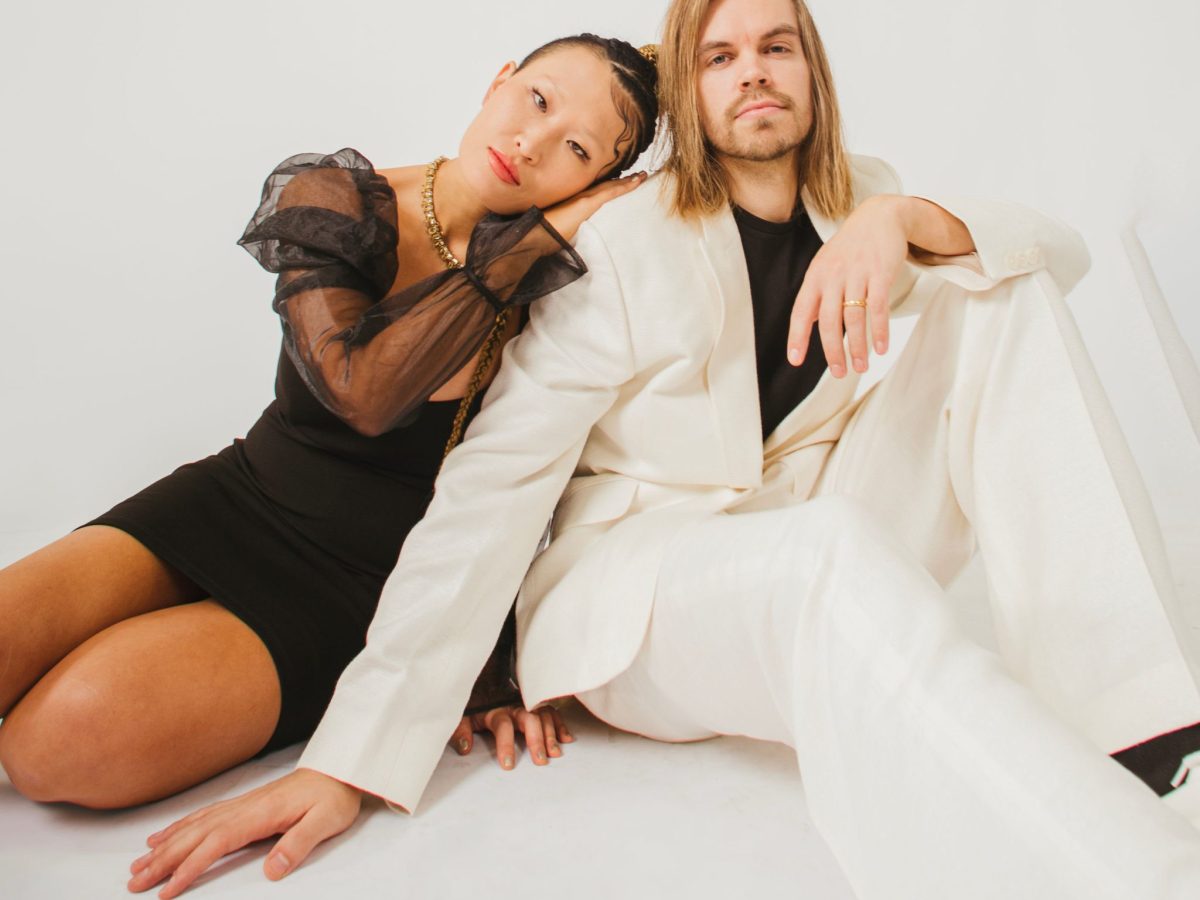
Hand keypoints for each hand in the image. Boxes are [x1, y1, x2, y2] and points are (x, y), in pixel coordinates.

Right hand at [128, 768, 361, 898]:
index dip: (189, 867)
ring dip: (165, 846)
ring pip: (194, 827)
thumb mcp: (326, 822)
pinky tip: (165, 837)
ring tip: (138, 866)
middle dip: (163, 860)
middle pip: (195, 836)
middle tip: (134, 883)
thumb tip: (273, 871)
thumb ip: (299, 844)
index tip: (166, 890)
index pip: (216, 843)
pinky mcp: (245, 805)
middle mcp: (244, 808)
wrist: (341, 768)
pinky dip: (180, 828)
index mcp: (260, 814)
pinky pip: (204, 816)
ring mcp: (242, 805)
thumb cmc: (334, 796)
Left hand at [449, 703, 573, 769]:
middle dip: (536, 740)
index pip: (503, 726)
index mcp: (496, 709)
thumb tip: (465, 747)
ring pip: (543, 716)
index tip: (508, 765)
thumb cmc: (475, 704)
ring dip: (550, 735)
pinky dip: (560, 725)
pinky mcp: (536, 704)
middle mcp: (515, 705)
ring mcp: (528, 704)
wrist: (484, 681)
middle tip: (540, 761)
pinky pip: (552, 712)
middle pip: (529, 719)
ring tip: (555, 753)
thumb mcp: (463, 715)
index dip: (506, 745)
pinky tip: (566, 739)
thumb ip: (461, 730)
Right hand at [543, 171, 647, 241]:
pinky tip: (635, 182)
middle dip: (622, 182)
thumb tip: (564, 233)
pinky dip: (623, 187)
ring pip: (609, 187)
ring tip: (642, 176)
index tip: (624, 183)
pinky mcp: (584, 203)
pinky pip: (608, 193)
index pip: (597, 193)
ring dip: (626, 182)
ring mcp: (582, 199)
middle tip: (639, 175)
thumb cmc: (539, 235)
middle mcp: (579, 198)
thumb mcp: (555, 231)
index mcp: (574, 204)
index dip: (611, 186)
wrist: (530, 236)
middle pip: (605, 187)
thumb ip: (562, 228)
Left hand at [787, 194, 909, 376]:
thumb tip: (810, 325)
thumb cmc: (850, 248)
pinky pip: (878, 307)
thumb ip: (817, 294)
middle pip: (829, 321)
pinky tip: (880, 348)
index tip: (795, 360)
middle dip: (833, 351)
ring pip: (854, 318)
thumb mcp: (825, 266)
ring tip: (861, 366)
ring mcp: (857, 274)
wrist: (880, 217)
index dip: (797, 337)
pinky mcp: (880, 273)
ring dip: (858, 346)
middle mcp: (833, 276)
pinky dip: (879, 330)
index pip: (801, 311)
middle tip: (839, 373)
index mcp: (815, 277)